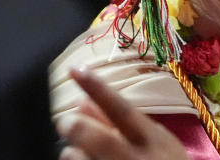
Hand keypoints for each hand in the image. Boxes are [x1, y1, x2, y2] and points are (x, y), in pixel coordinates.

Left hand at [56, 67, 188, 159]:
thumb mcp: (154, 139)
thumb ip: (120, 120)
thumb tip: (83, 99)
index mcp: (150, 139)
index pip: (121, 109)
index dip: (97, 88)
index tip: (75, 69)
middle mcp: (136, 158)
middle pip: (99, 138)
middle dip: (77, 126)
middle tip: (65, 121)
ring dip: (72, 152)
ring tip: (77, 150)